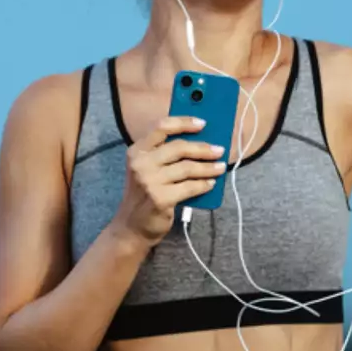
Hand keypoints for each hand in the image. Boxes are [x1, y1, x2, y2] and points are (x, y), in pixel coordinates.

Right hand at [112, 115, 226, 244]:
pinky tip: (211, 183)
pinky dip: (203, 184)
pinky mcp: (160, 198)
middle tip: (219, 150)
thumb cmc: (144, 195)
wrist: (131, 227)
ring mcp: (150, 181)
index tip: (203, 123)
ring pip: (188, 168)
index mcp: (137, 151)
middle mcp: (141, 164)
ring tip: (220, 167)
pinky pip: (190, 187)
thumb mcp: (146, 170)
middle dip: (203, 148)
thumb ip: (165, 155)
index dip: (184, 123)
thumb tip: (199, 142)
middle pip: (179, 147)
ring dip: (208, 167)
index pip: (162, 127)